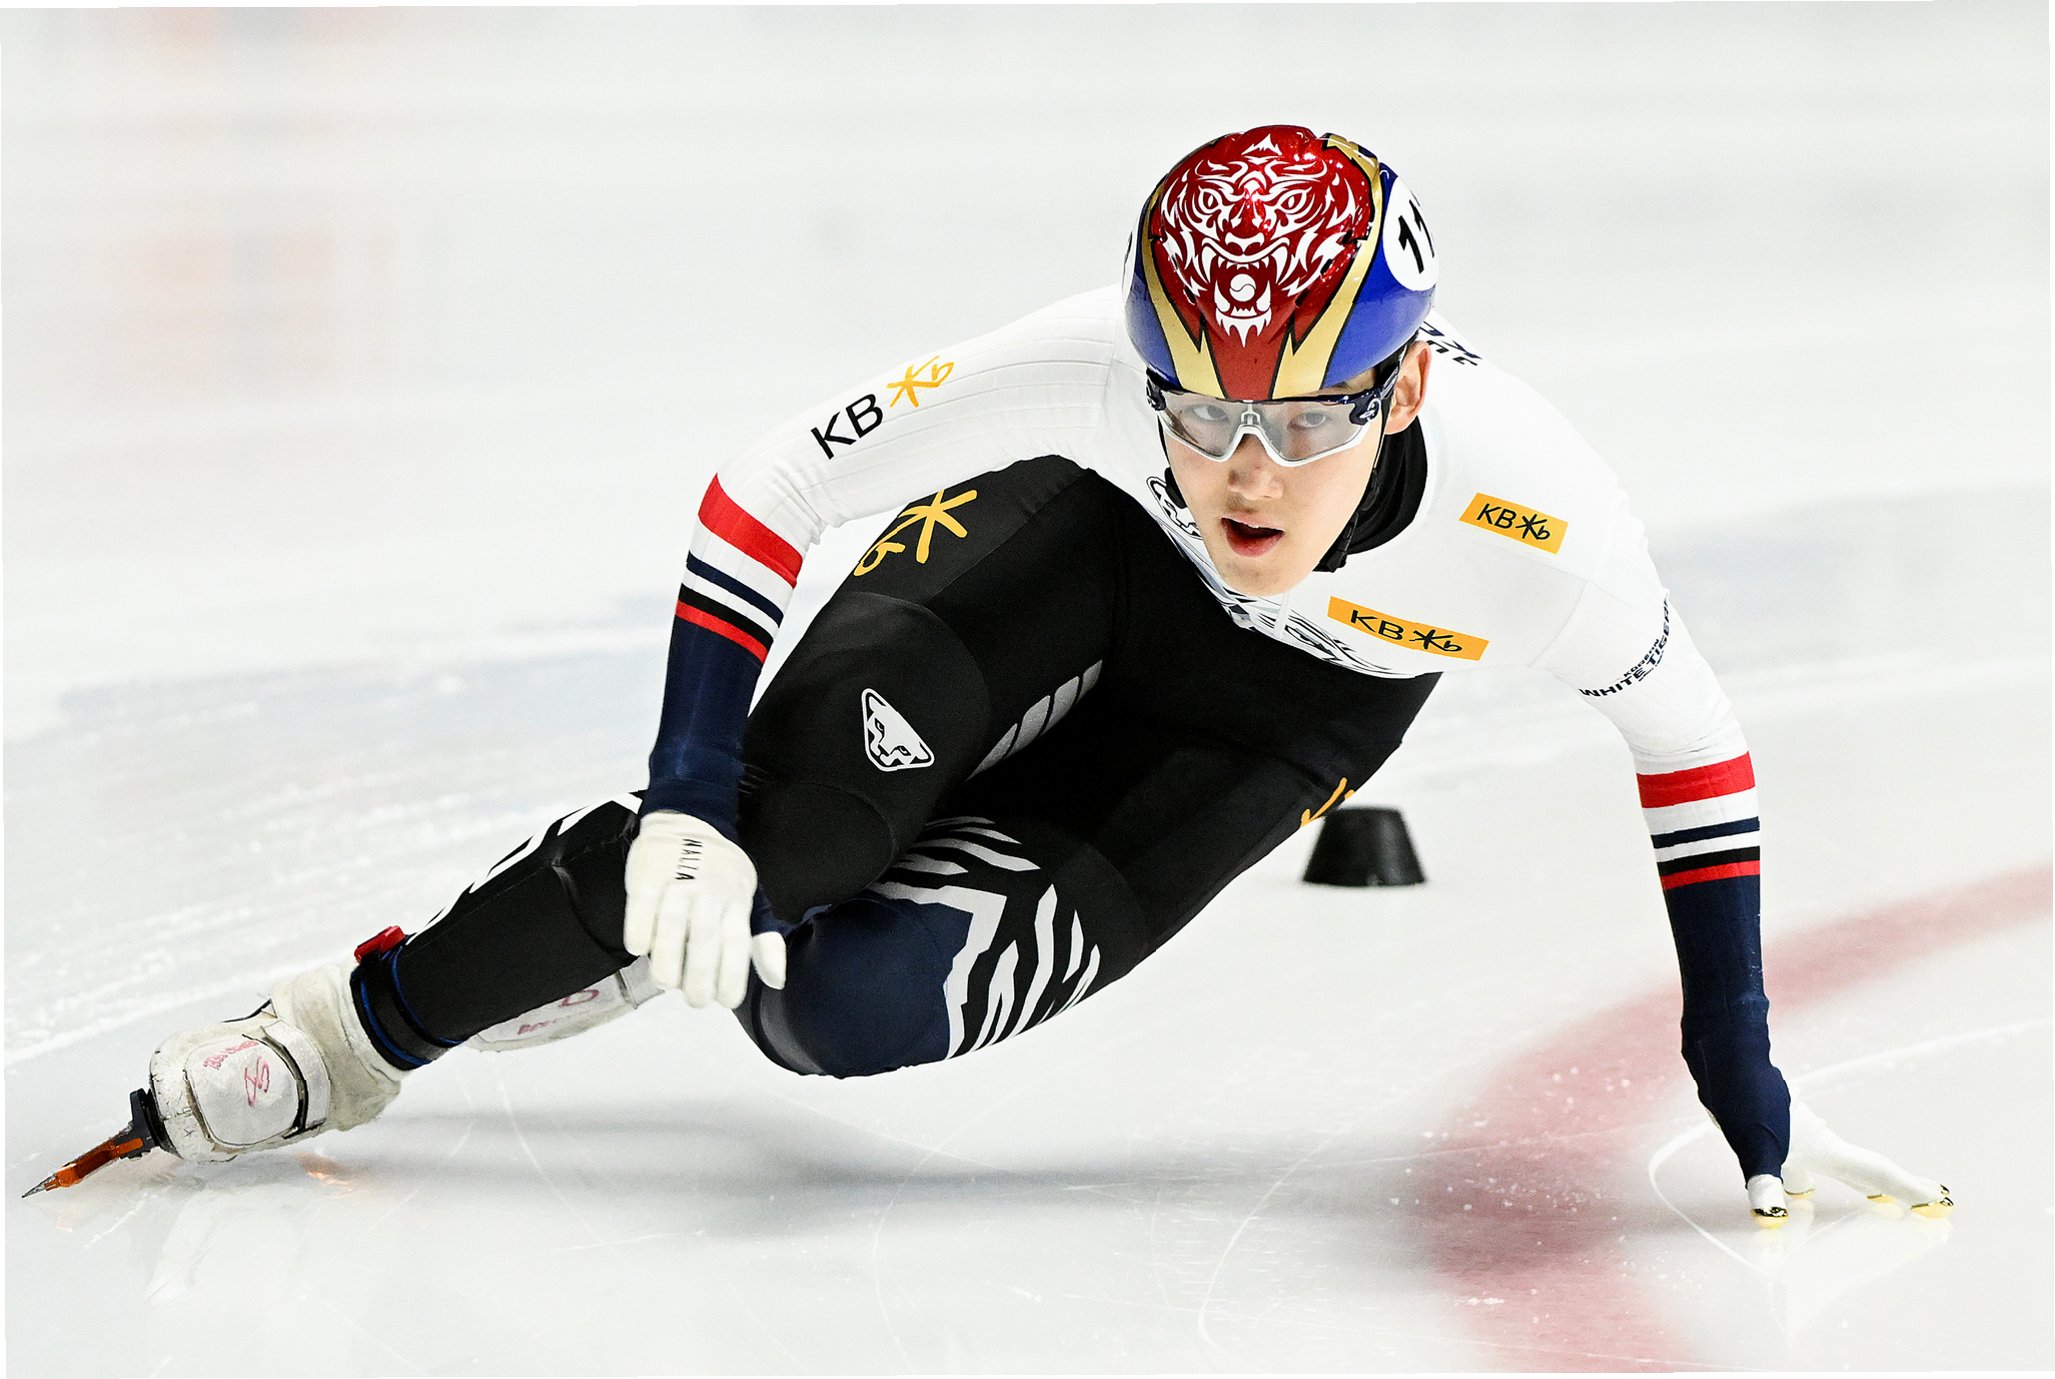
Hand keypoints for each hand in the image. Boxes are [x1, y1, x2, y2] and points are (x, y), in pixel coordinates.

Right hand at [622, 811, 785, 1006]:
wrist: (687, 821)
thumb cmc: (721, 873)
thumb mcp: (750, 899)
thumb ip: (762, 940)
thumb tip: (777, 981)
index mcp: (736, 900)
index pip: (737, 944)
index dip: (733, 976)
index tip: (726, 1002)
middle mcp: (709, 892)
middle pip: (704, 941)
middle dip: (700, 979)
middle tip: (694, 1001)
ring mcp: (677, 881)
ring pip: (670, 927)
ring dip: (667, 962)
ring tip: (666, 983)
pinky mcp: (647, 873)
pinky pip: (640, 907)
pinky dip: (639, 932)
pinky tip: (640, 950)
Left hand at [1746, 1098, 1951, 1226]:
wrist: (1722, 1052)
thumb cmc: (1742, 1096)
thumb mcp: (1753, 1143)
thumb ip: (1765, 1182)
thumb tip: (1769, 1217)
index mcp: (1822, 1146)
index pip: (1874, 1171)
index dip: (1907, 1187)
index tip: (1941, 1198)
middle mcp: (1815, 1138)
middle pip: (1859, 1167)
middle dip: (1884, 1187)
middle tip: (1913, 1199)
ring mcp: (1794, 1128)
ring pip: (1829, 1161)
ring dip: (1847, 1179)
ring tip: (1858, 1196)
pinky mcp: (1771, 1122)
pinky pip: (1801, 1155)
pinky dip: (1807, 1172)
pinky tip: (1795, 1177)